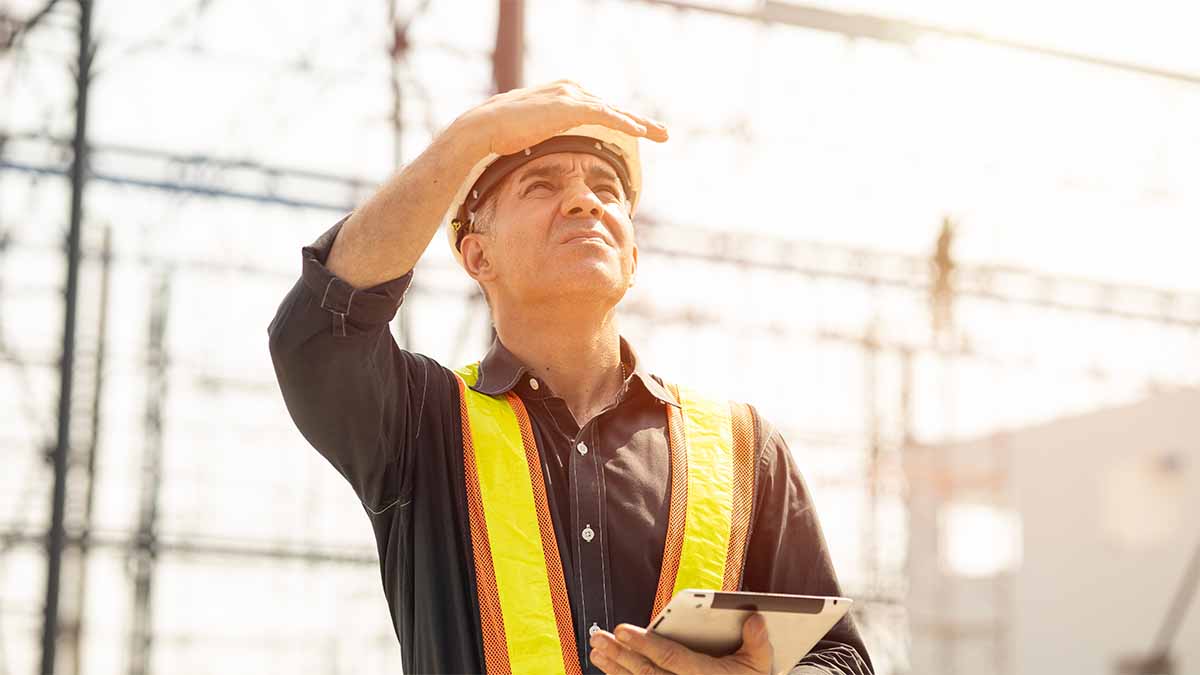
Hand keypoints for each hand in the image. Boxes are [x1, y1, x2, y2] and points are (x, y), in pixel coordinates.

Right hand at [451, 79, 668, 159]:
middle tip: (662, 134)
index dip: (622, 121)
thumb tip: (549, 146)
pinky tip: (640, 133)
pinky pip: (605, 115)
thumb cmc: (502, 133)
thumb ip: (548, 131)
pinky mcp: (569, 106)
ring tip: (662, 135)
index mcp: (564, 94)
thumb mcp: (532, 130)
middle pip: (613, 108)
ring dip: (640, 124)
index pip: (601, 109)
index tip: (640, 134)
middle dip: (639, 122)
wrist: (485, 127)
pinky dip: (624, 124)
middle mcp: (571, 90)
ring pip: (615, 111)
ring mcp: (571, 95)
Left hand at [588, 612, 772, 674]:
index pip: (670, 658)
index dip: (645, 644)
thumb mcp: (760, 665)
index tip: (622, 630)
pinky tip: (610, 670)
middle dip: (620, 655)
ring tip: (597, 652)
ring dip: (615, 669)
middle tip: (599, 639)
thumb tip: (755, 619)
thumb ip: (758, 642)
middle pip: (647, 672)